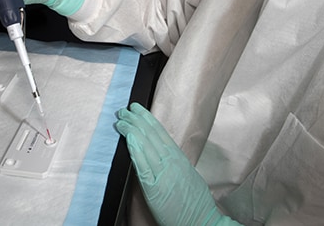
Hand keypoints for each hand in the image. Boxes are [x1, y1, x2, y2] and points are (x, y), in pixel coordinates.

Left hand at [115, 103, 242, 225]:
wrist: (201, 220)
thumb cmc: (195, 202)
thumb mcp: (187, 174)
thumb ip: (174, 162)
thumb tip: (163, 152)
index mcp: (179, 157)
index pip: (160, 132)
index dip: (147, 119)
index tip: (137, 109)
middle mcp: (172, 162)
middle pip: (151, 135)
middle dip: (136, 120)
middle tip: (124, 110)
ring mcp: (164, 173)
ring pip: (146, 145)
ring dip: (132, 130)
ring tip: (121, 120)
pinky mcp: (155, 188)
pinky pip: (143, 165)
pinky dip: (136, 150)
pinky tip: (129, 138)